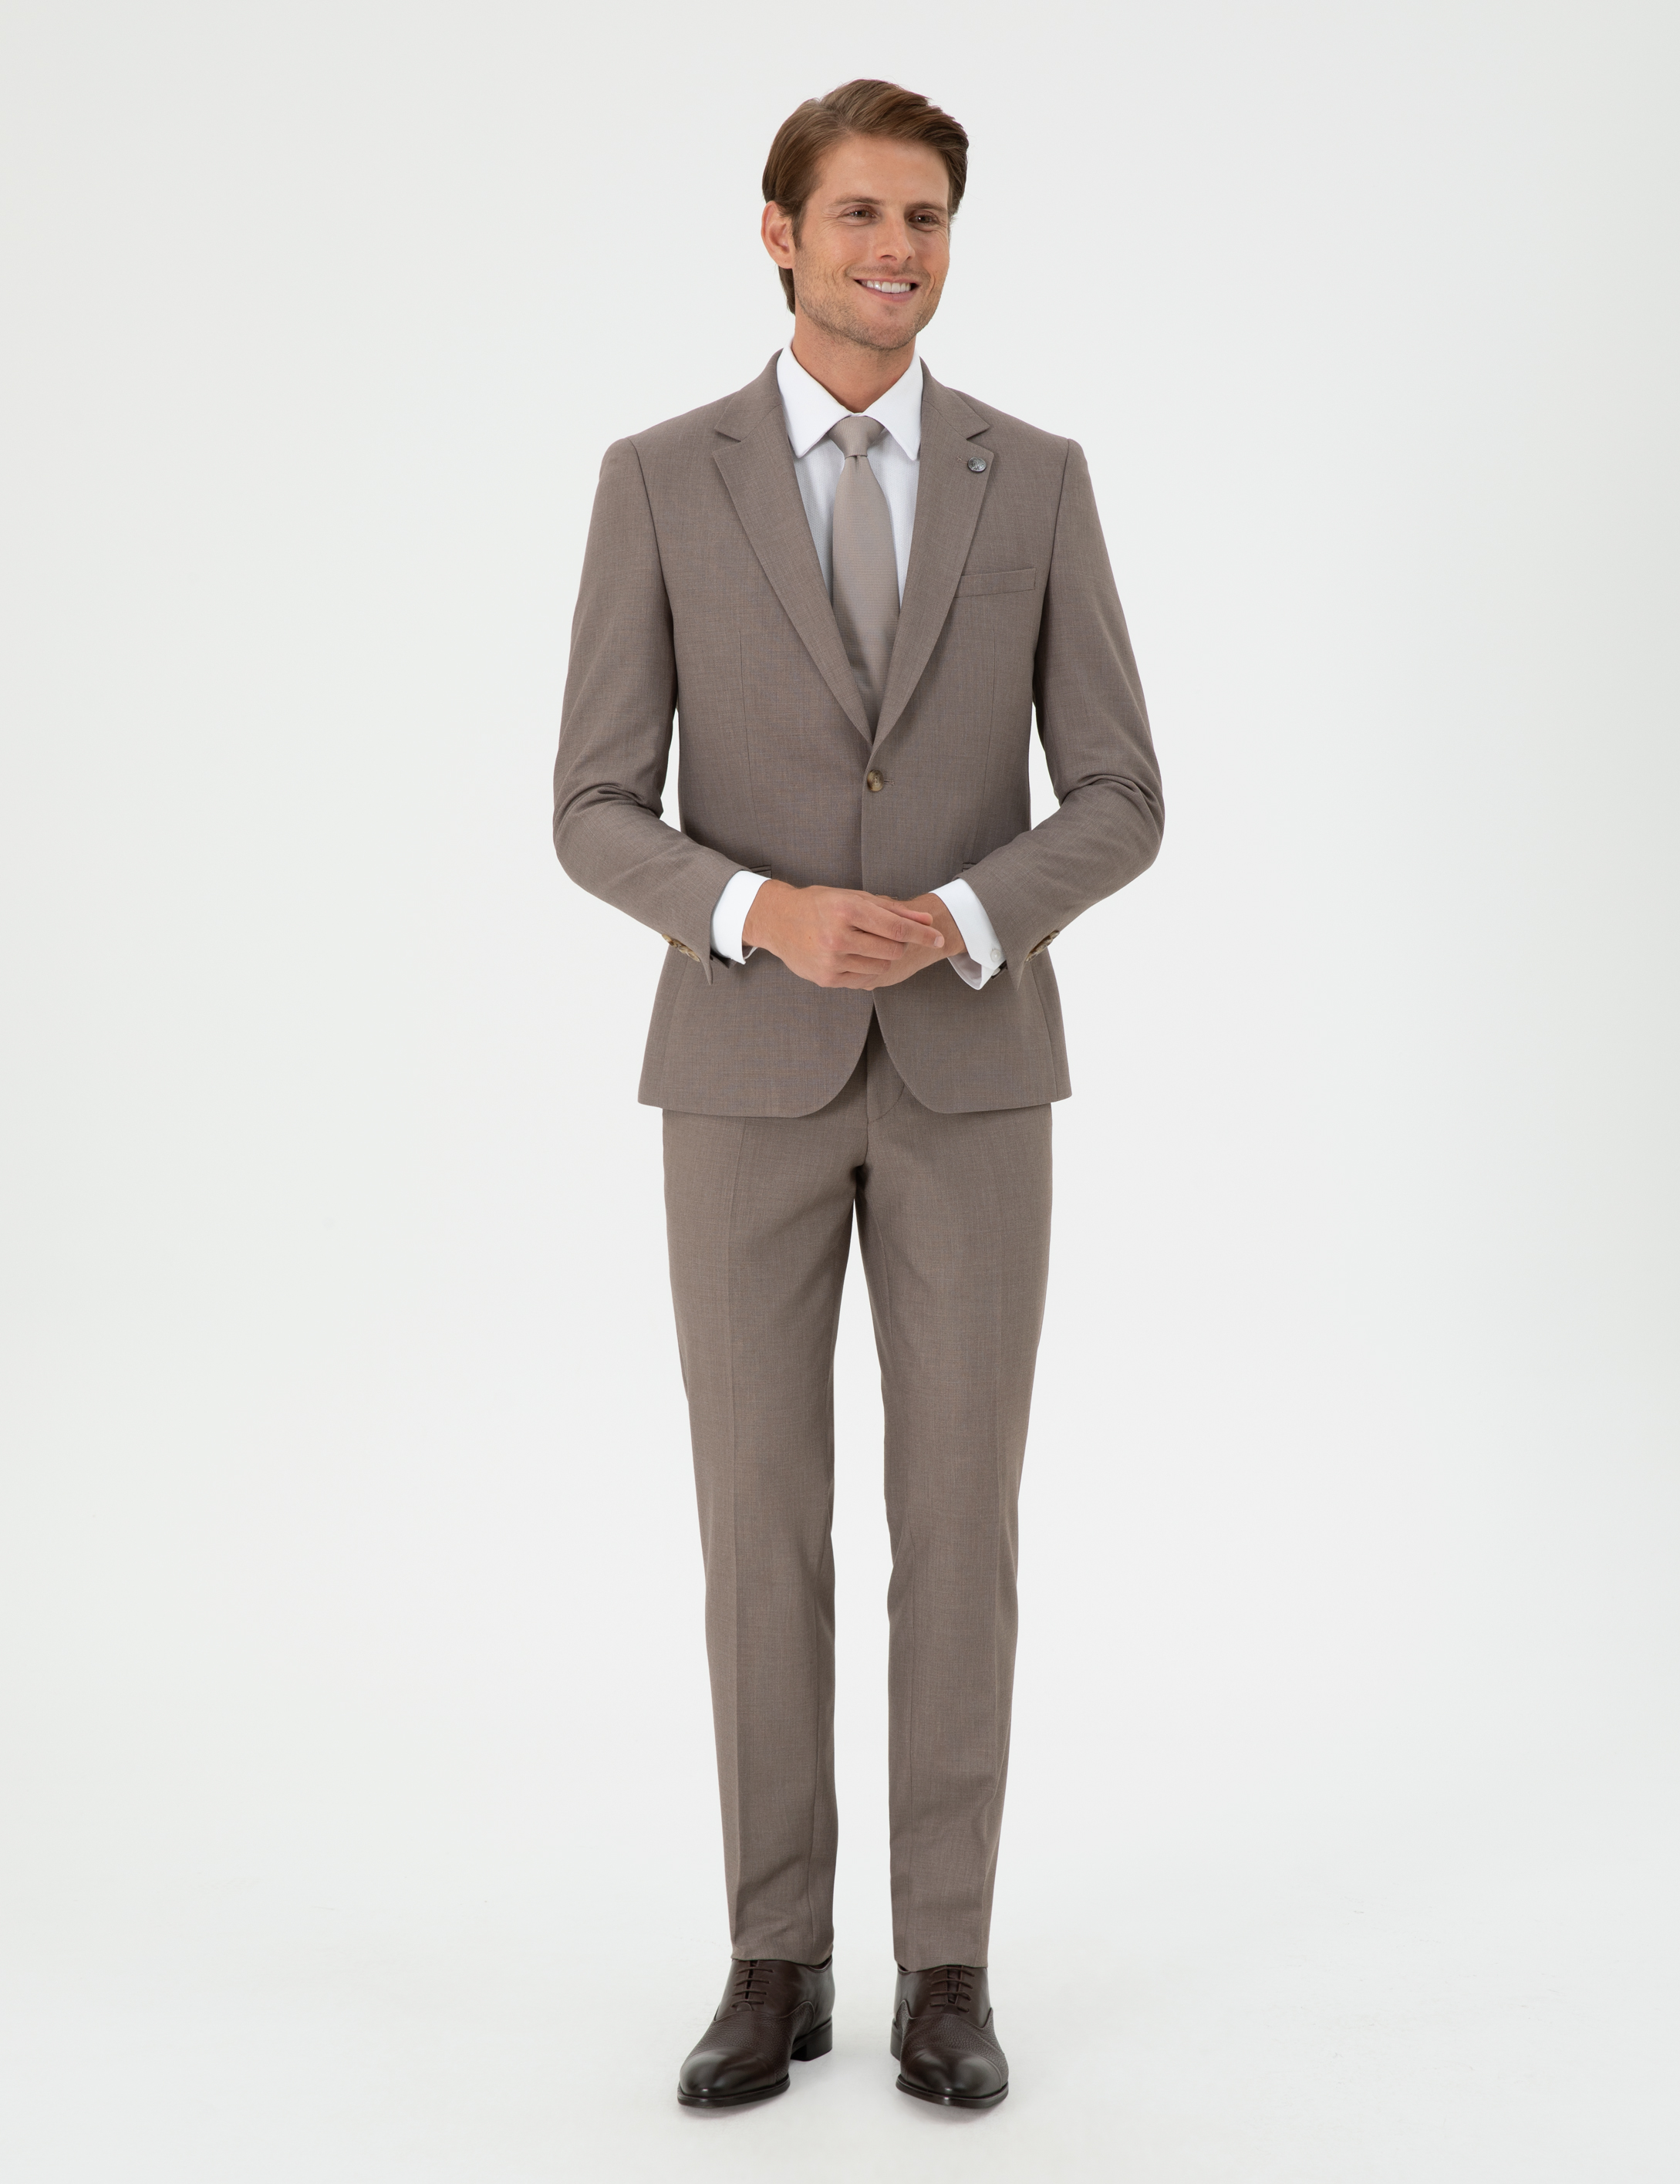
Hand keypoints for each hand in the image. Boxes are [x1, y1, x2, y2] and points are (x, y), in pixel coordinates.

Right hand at [743, 881, 945, 989]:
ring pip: (881, 966)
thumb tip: (926, 921)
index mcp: (847, 909)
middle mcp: (838, 936)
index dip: (922, 935)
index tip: (939, 938)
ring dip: (883, 956)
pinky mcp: (826, 978)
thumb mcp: (854, 897)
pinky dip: (867, 968)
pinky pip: (864, 979)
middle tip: (888, 936)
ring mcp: (831, 960)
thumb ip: (892, 909)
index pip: (896, 928)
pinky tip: (855, 956)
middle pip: (892, 950)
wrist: (778, 920)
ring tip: (866, 944)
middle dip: (898, 944)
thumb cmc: (820, 904)